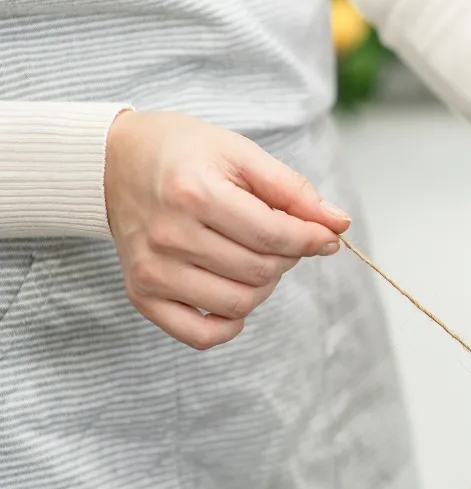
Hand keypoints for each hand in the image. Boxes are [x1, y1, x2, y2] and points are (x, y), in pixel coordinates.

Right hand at [104, 110, 350, 349]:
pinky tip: (235, 295)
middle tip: (280, 237)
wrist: (114, 161)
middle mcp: (168, 235)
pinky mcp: (141, 293)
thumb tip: (338, 224)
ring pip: (239, 304)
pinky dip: (229, 324)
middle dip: (287, 257)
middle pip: (260, 271)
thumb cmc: (183, 154)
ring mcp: (151, 269)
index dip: (312, 239)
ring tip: (255, 257)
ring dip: (263, 286)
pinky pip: (200, 334)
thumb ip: (293, 189)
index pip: (274, 235)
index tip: (326, 235)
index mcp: (194, 193)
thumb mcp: (241, 154)